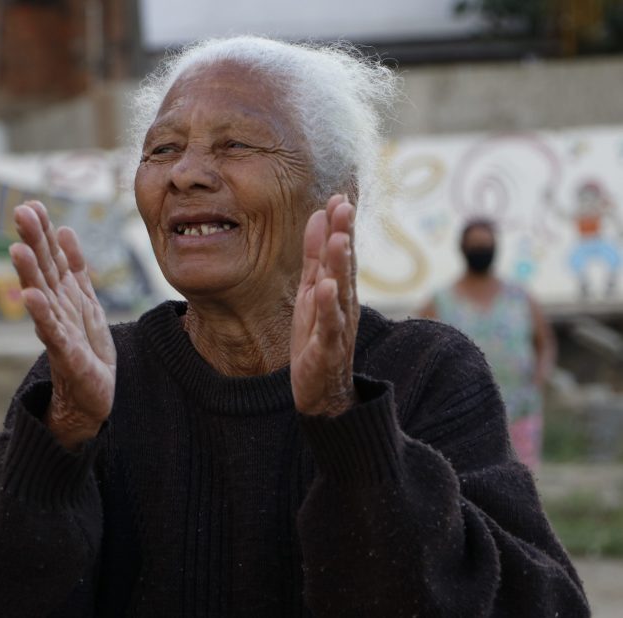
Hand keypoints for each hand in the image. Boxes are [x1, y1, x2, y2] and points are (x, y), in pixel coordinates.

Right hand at [9, 201, 115, 449]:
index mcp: (62, 293)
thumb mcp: (86, 300)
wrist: (91, 395)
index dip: (43, 232)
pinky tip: (30, 298)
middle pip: (43, 270)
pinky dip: (42, 315)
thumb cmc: (86, 347)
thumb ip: (75, 267)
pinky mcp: (66, 355)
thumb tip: (64, 229)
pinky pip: (53, 332)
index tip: (32, 204)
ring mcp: (58, 331)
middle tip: (20, 212)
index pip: (52, 257)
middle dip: (33, 242)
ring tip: (17, 250)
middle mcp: (55, 308)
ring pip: (42, 297)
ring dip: (29, 274)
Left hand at [291, 195, 359, 416]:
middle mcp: (344, 304)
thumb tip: (318, 215)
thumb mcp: (312, 291)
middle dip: (345, 235)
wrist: (323, 392)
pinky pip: (329, 326)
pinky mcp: (327, 349)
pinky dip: (328, 308)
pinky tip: (325, 289)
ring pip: (340, 292)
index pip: (341, 252)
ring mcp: (338, 326)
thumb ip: (316, 256)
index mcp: (339, 289)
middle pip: (345, 266)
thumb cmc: (318, 338)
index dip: (340, 225)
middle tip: (344, 206)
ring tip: (340, 239)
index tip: (338, 196)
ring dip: (341, 265)